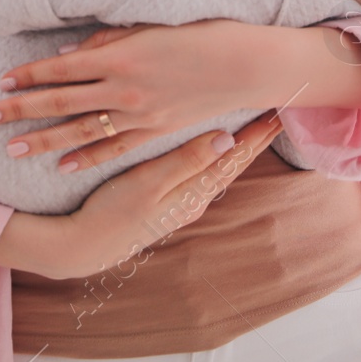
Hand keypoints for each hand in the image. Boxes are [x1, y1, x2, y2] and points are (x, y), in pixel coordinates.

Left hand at [0, 19, 267, 171]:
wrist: (246, 64)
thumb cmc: (202, 33)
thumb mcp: (150, 26)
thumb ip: (109, 39)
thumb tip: (72, 51)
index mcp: (119, 55)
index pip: (61, 68)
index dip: (29, 76)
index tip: (2, 81)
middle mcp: (123, 88)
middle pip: (60, 102)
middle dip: (20, 109)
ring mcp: (139, 115)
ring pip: (80, 131)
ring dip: (44, 140)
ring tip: (12, 148)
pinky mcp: (156, 131)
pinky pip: (114, 149)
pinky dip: (87, 158)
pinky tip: (63, 166)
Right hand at [0, 109, 283, 279]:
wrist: (81, 246)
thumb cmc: (112, 212)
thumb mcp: (148, 184)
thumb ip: (185, 162)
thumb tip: (226, 140)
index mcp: (194, 192)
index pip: (235, 159)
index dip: (257, 136)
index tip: (279, 114)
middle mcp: (193, 198)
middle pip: (231, 163)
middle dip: (252, 140)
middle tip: (274, 114)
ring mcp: (179, 203)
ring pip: (215, 168)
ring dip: (234, 148)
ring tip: (250, 127)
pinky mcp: (164, 203)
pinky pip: (198, 174)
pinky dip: (210, 157)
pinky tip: (208, 150)